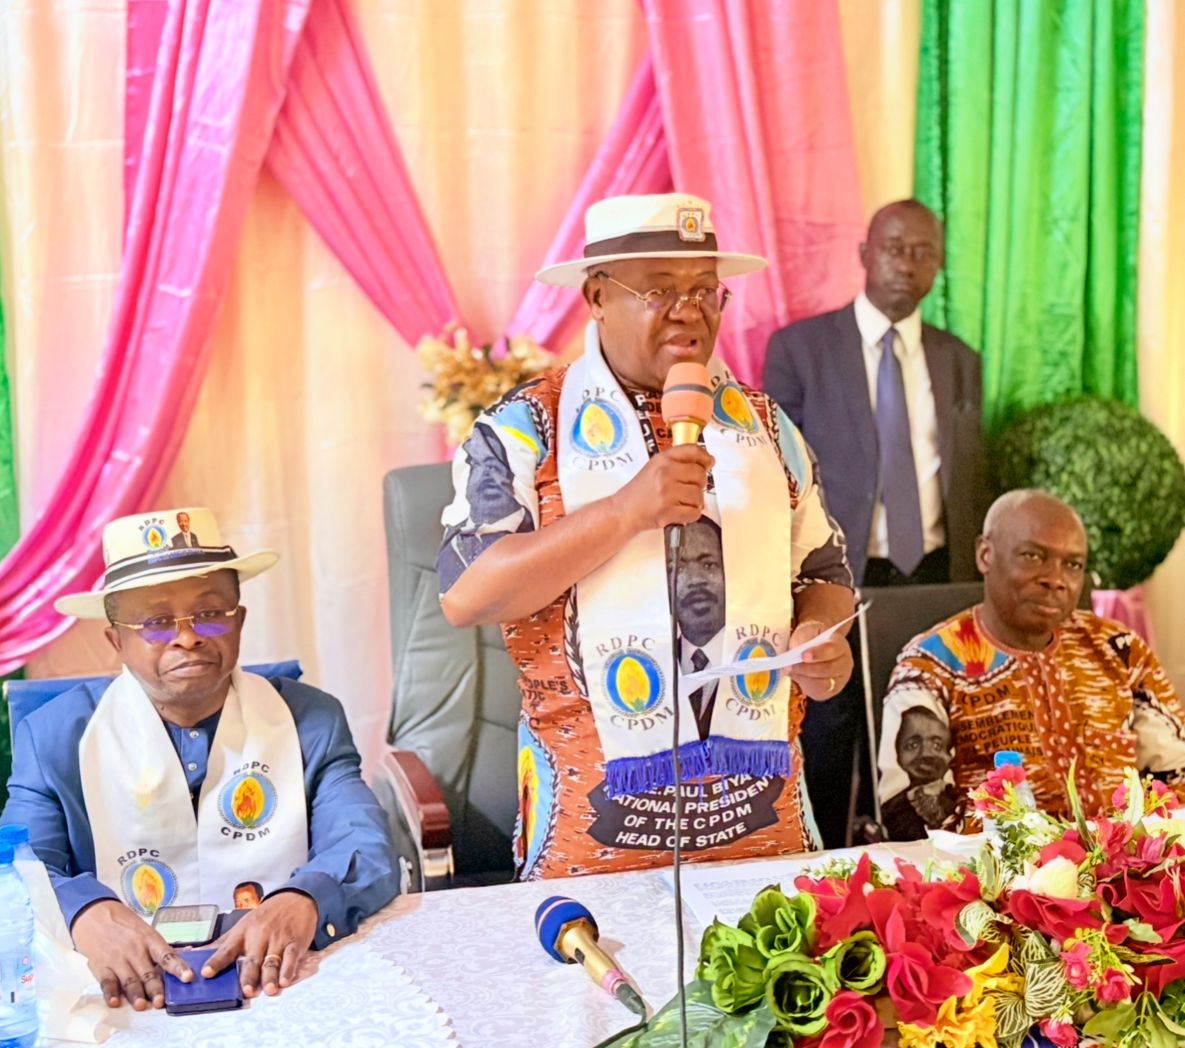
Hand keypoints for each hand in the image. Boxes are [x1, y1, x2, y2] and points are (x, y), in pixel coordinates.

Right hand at [71, 899, 192, 1009]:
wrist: (96, 916)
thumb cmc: (126, 926)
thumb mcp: (146, 931)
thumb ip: (160, 948)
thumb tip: (186, 954)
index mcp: (150, 940)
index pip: (168, 956)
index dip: (179, 967)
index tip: (188, 977)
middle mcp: (135, 950)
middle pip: (148, 972)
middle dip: (155, 989)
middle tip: (161, 1002)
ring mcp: (118, 959)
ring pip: (129, 980)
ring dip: (135, 994)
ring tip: (141, 1006)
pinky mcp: (102, 966)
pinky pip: (107, 982)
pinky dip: (110, 993)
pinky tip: (114, 1002)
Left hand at [201, 890, 317, 997]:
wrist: (295, 899)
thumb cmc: (265, 916)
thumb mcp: (243, 925)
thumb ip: (224, 944)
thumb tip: (195, 955)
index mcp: (243, 934)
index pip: (227, 950)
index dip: (216, 962)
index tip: (206, 973)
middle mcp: (259, 937)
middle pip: (252, 960)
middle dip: (248, 976)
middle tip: (246, 992)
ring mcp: (278, 940)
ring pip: (272, 961)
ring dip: (270, 976)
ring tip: (268, 990)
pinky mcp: (294, 942)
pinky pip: (291, 957)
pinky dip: (288, 970)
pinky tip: (285, 981)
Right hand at [615, 444, 713, 532]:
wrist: (623, 511)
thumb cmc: (639, 491)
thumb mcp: (654, 467)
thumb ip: (676, 461)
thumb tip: (704, 460)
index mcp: (662, 460)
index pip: (693, 451)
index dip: (705, 457)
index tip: (709, 462)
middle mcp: (665, 473)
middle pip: (700, 474)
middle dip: (700, 484)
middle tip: (690, 488)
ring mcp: (667, 492)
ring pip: (699, 495)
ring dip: (695, 501)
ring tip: (682, 502)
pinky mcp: (668, 511)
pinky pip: (694, 513)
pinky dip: (691, 515)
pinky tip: (681, 511)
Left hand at [787, 618, 852, 700]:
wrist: (814, 645)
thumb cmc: (811, 638)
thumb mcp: (807, 632)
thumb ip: (804, 641)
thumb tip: (795, 652)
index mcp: (840, 644)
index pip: (832, 649)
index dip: (818, 653)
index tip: (803, 655)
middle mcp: (845, 662)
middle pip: (829, 669)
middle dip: (807, 669)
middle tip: (789, 666)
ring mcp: (840, 678)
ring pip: (824, 684)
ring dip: (804, 678)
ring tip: (789, 671)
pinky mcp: (832, 690)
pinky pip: (820, 692)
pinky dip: (805, 686)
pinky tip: (796, 677)